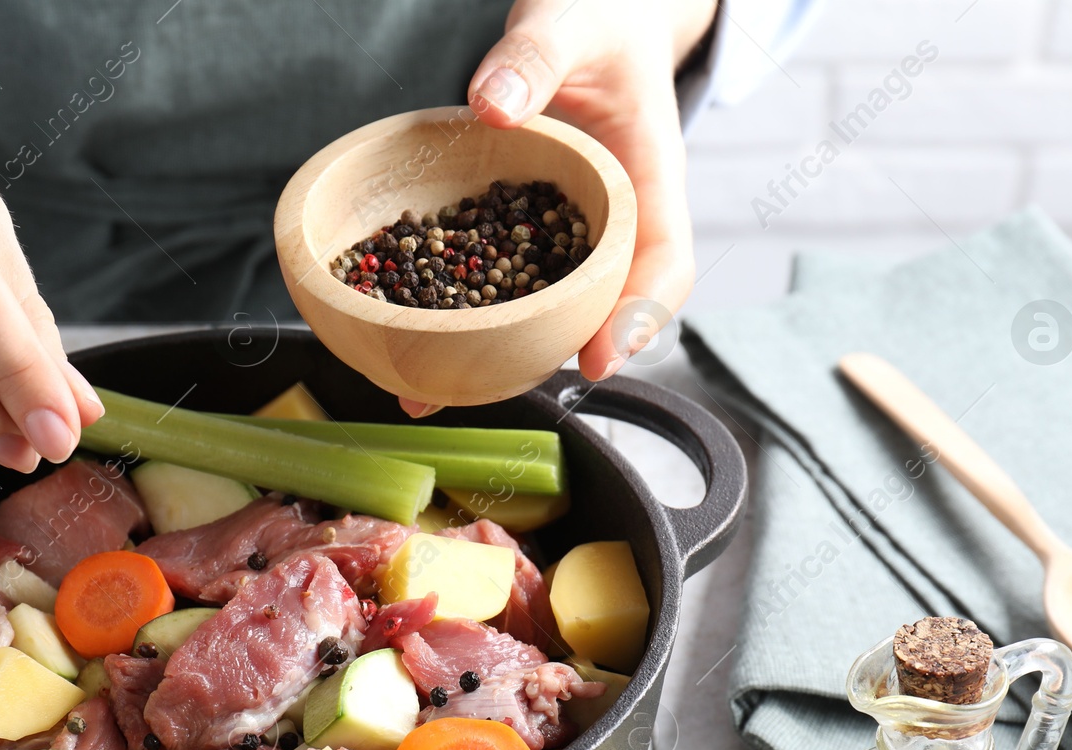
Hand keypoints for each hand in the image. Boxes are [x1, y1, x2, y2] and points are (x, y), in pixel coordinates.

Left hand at [399, 0, 712, 414]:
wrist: (594, 19)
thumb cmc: (597, 18)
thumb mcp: (570, 21)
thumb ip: (535, 56)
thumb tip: (492, 105)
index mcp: (650, 180)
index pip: (663, 264)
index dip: (638, 317)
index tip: (601, 357)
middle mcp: (615, 222)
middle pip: (603, 308)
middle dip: (554, 358)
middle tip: (496, 389)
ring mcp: (572, 234)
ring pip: (551, 308)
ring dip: (499, 354)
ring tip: (431, 391)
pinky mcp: (530, 232)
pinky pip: (506, 280)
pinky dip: (467, 315)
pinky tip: (409, 343)